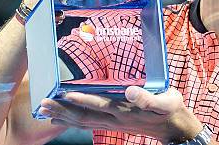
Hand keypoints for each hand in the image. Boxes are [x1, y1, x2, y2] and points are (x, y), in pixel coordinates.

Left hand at [38, 87, 202, 142]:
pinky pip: (88, 123)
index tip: (64, 93)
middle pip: (84, 116)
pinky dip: (72, 120)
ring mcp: (113, 123)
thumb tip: (129, 90)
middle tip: (43, 103)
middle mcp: (115, 118)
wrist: (175, 128)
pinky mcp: (113, 123)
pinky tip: (62, 117)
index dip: (82, 99)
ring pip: (83, 121)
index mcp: (126, 110)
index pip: (99, 105)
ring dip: (63, 116)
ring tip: (45, 110)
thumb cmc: (170, 109)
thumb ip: (148, 98)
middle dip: (63, 110)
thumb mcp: (166, 101)